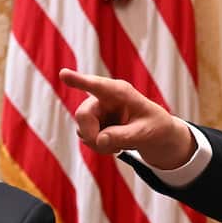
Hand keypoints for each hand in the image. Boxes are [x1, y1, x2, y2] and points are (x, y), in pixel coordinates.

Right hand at [58, 69, 195, 168]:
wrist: (158, 135)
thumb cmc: (156, 127)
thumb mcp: (145, 133)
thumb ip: (123, 136)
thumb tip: (99, 140)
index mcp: (121, 92)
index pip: (97, 86)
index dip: (79, 80)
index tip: (63, 73)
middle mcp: (105, 97)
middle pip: (83, 114)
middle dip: (91, 135)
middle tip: (110, 149)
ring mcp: (98, 110)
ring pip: (82, 129)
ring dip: (96, 143)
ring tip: (118, 147)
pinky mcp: (94, 122)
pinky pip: (85, 136)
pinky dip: (96, 146)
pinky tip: (113, 146)